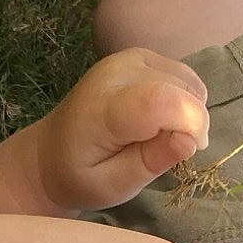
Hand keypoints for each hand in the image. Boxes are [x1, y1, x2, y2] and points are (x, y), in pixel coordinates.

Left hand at [33, 48, 210, 212]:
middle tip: (166, 152)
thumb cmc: (81, 176)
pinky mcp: (139, 56)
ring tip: (159, 136)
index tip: (188, 151)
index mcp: (103, 108)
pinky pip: (181, 74)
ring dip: (187, 112)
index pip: (162, 101)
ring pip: (186, 81)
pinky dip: (183, 99)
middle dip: (190, 125)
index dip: (191, 124)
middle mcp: (116, 72)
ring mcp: (128, 59)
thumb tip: (191, 140)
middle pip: (181, 91)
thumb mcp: (113, 186)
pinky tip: (161, 119)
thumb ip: (150, 162)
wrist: (51, 153)